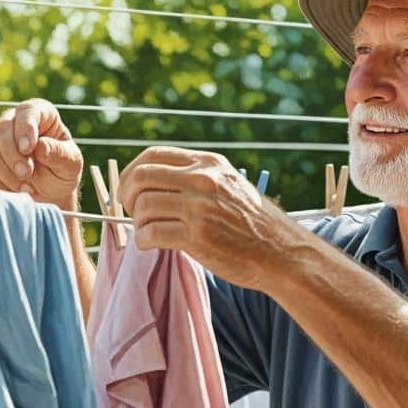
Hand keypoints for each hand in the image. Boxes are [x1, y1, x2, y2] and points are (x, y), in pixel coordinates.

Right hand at [0, 98, 82, 206]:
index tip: (28, 149)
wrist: (50, 192)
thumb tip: (41, 146)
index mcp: (41, 113)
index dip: (25, 128)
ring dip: (6, 173)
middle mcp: (14, 120)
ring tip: (26, 188)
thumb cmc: (62, 171)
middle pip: (2, 129)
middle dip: (13, 156)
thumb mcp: (71, 164)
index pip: (27, 111)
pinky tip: (13, 191)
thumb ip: (59, 154)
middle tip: (27, 175)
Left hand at [118, 146, 287, 289]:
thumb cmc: (251, 222)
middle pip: (141, 177)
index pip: (153, 155)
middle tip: (132, 211)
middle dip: (127, 195)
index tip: (130, 189)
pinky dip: (143, 241)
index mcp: (209, 163)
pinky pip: (151, 233)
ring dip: (138, 222)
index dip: (132, 171)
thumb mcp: (228, 184)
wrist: (281, 252)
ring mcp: (200, 208)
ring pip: (143, 206)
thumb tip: (154, 179)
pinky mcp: (198, 236)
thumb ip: (197, 177)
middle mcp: (204, 180)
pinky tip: (151, 244)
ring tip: (148, 231)